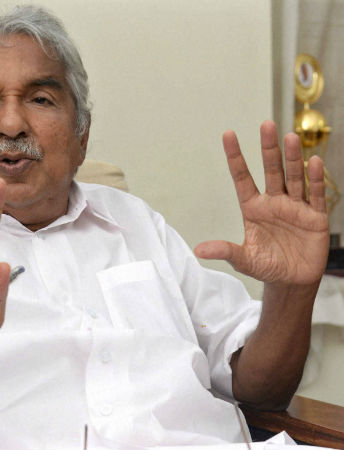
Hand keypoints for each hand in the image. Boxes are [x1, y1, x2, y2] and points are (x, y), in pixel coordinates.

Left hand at [195, 121, 328, 284]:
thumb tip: (198, 250)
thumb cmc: (266, 267)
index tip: (228, 135)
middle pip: (271, 171)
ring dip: (292, 158)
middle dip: (268, 149)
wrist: (292, 282)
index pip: (242, 178)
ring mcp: (295, 207)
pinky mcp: (315, 217)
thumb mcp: (243, 260)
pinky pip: (316, 195)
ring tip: (289, 138)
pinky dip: (315, 180)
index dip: (236, 157)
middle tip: (266, 125)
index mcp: (253, 208)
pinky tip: (313, 162)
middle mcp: (274, 202)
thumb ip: (225, 251)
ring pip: (294, 178)